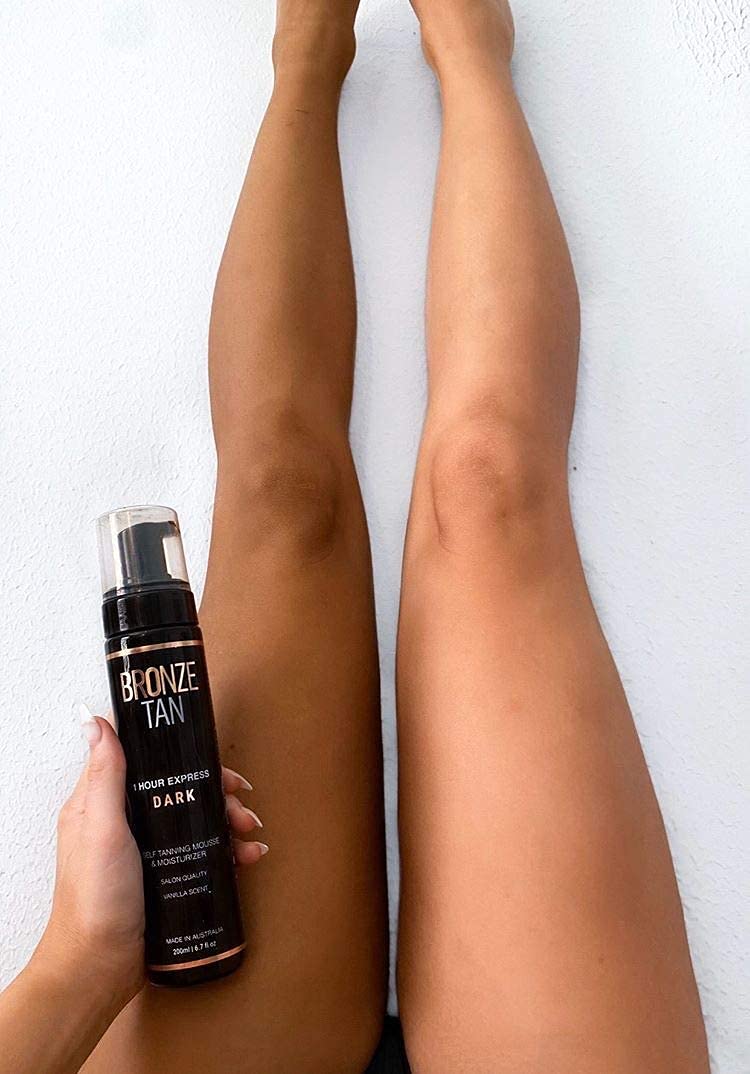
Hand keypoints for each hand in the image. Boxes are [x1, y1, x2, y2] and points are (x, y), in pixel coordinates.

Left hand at [33, 708, 265, 1017]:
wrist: (100, 969)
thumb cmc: (94, 899)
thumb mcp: (101, 827)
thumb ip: (105, 775)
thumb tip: (96, 720)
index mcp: (104, 802)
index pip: (150, 761)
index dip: (183, 754)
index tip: (213, 758)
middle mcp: (126, 822)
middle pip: (182, 789)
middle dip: (218, 793)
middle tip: (241, 804)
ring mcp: (148, 851)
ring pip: (198, 820)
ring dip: (229, 821)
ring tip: (249, 836)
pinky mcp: (166, 877)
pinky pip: (204, 853)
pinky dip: (228, 851)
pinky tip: (247, 858)